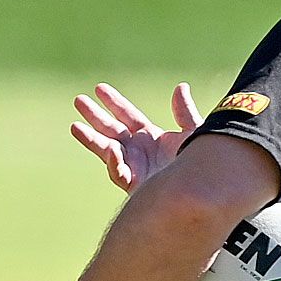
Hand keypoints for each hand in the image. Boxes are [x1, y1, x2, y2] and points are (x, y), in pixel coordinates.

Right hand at [70, 82, 202, 192]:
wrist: (205, 192)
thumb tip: (180, 87)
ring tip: (74, 126)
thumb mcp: (195, 134)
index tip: (99, 88)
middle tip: (78, 100)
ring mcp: (135, 167)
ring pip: (106, 150)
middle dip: (94, 116)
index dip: (113, 102)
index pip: (127, 115)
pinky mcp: (136, 184)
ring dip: (91, 139)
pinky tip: (111, 151)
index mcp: (151, 137)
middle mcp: (138, 151)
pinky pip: (119, 172)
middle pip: (111, 129)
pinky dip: (114, 162)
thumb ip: (185, 112)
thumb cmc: (204, 165)